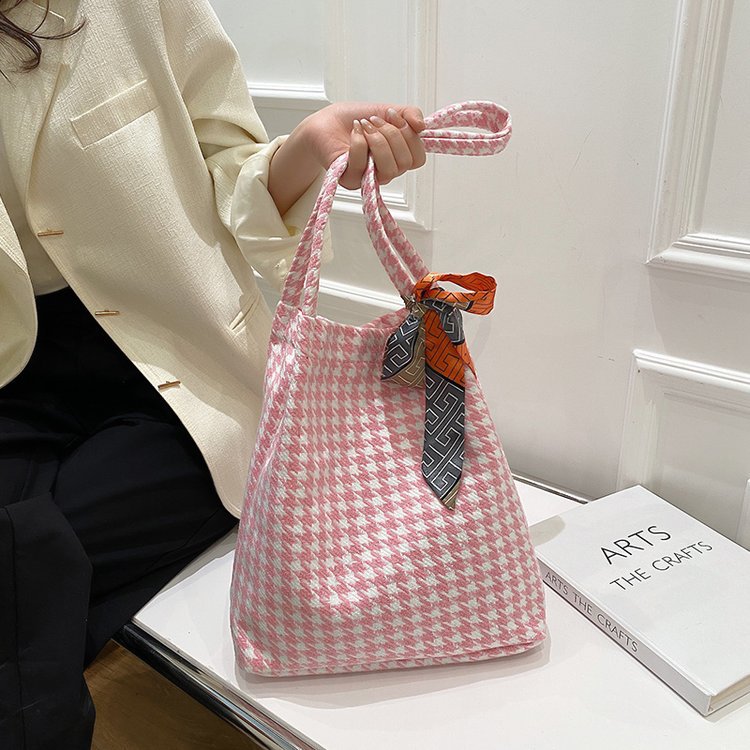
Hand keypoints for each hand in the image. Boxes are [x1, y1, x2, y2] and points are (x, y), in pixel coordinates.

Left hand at [299, 102, 425, 188]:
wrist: (326, 122)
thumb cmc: (355, 119)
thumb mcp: (387, 110)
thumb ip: (409, 114)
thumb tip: (422, 126)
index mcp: (397, 157)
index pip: (417, 159)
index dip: (410, 136)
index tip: (393, 115)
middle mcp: (386, 171)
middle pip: (405, 163)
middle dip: (391, 135)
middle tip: (374, 121)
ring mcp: (369, 178)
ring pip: (389, 169)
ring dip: (377, 140)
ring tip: (364, 126)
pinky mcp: (351, 180)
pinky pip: (363, 165)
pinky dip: (359, 142)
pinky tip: (354, 132)